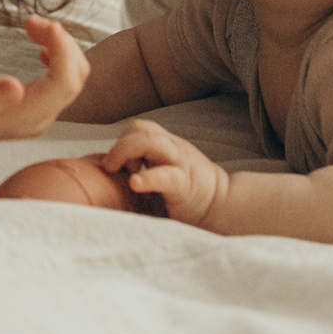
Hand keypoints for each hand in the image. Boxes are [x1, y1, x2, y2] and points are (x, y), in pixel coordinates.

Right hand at [0, 16, 88, 149]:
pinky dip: (56, 54)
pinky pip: (61, 78)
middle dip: (63, 44)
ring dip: (60, 46)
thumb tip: (15, 87)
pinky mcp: (33, 105)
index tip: (45, 24)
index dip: (64, 51)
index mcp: (23, 118)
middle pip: (75, 79)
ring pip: (71, 77)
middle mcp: (36, 120)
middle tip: (31, 21)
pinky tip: (39, 46)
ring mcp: (37, 114)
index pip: (65, 84)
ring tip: (32, 26)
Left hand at [102, 118, 229, 228]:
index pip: (138, 128)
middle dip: (119, 145)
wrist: (223, 206)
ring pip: (150, 141)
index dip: (122, 141)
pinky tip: (135, 184)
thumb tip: (109, 176)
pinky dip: (147, 178)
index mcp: (165, 146)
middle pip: (140, 128)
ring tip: (119, 172)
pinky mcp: (185, 184)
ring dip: (125, 152)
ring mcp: (179, 163)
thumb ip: (144, 167)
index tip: (115, 166)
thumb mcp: (164, 171)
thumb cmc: (187, 193)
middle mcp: (171, 149)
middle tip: (111, 168)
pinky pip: (165, 175)